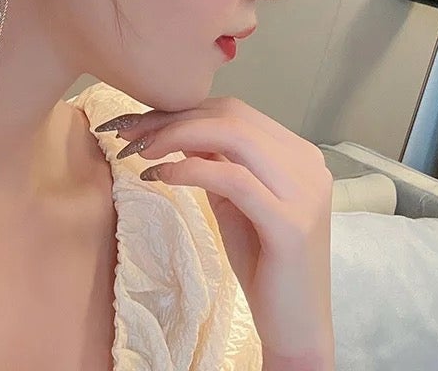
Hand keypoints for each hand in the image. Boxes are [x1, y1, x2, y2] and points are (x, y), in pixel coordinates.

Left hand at [98, 97, 334, 367]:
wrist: (296, 327)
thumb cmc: (263, 262)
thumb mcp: (233, 199)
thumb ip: (214, 160)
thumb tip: (172, 127)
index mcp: (296, 153)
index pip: (233, 112)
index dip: (182, 111)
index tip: (139, 123)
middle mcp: (307, 163)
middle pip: (230, 116)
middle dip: (172, 119)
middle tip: (129, 135)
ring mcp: (304, 191)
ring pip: (233, 135)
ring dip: (176, 136)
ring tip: (140, 152)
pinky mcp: (291, 223)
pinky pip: (232, 177)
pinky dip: (190, 170)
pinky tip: (160, 176)